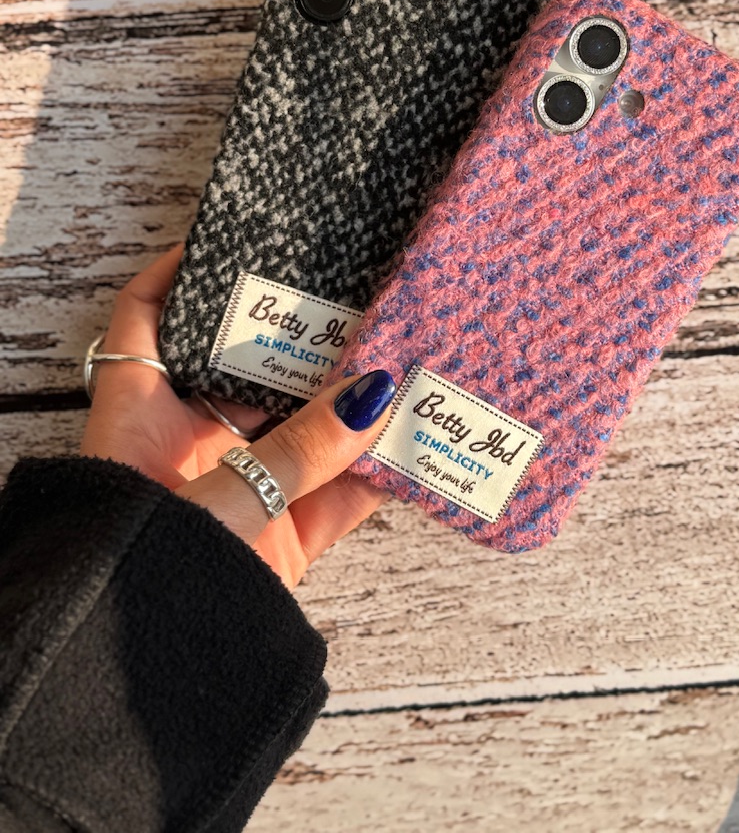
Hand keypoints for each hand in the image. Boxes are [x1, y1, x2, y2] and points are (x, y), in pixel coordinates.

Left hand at [80, 243, 395, 589]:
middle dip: (303, 340)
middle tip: (356, 299)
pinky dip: (375, 479)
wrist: (145, 675)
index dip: (181, 272)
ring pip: (304, 431)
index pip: (148, 317)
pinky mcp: (278, 541)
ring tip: (406, 363)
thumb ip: (301, 450)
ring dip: (352, 410)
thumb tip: (375, 395)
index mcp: (142, 414)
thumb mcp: (225, 495)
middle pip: (249, 369)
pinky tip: (419, 449)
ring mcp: (240, 489)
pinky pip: (336, 497)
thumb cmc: (146, 569)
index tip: (231, 239)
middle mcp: (190, 443)